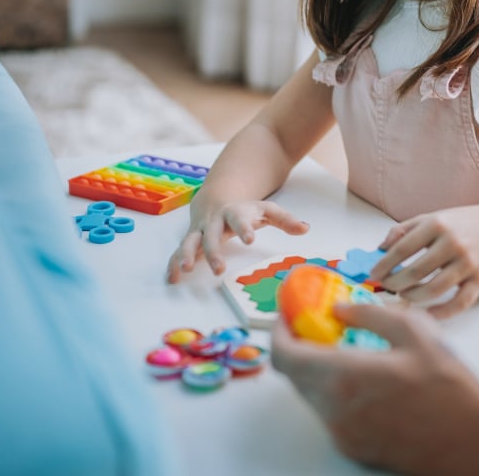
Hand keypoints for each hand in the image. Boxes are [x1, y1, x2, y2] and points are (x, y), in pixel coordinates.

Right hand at [165, 195, 308, 282]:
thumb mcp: (267, 210)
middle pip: (212, 235)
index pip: (240, 219)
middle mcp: (214, 222)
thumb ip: (286, 219)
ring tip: (186, 270)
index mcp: (234, 213)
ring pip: (190, 242)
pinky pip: (179, 252)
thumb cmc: (245, 210)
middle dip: (213, 251)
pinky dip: (174, 264)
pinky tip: (172, 278)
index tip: (250, 239)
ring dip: (186, 255)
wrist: (216, 199)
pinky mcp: (190, 241)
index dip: (245, 229)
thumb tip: (306, 228)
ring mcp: (199, 231)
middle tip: (218, 269)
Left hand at [271, 302, 478, 474]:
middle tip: (318, 325)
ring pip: (312, 395)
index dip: (280, 331)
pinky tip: (366, 377)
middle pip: (294, 375)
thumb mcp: (416, 332)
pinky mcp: (354, 447)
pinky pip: (331, 413)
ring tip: (347, 348)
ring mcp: (342, 433)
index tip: (289, 314)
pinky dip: (335, 390)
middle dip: (300, 346)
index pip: (285, 355)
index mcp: (343, 377)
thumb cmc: (450, 389)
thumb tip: (341, 308)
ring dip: (318, 369)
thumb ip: (371, 314)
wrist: (474, 443)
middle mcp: (334, 410)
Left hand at [369, 203, 478, 317]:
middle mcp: (453, 243)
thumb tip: (380, 249)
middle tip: (387, 287)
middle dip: (395, 283)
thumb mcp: (431, 218)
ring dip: (413, 297)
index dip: (383, 265)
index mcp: (437, 224)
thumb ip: (403, 230)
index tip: (374, 274)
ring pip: (434, 289)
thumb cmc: (460, 224)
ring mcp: (468, 263)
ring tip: (404, 295)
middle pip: (415, 272)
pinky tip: (427, 313)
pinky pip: (460, 303)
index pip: (402, 249)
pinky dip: (442, 312)